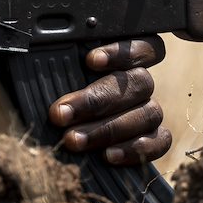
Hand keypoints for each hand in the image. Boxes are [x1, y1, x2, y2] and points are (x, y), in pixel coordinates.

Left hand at [50, 38, 170, 165]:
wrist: (66, 139)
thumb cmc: (59, 101)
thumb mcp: (57, 77)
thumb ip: (61, 66)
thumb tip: (42, 55)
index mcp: (125, 60)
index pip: (144, 46)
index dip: (123, 52)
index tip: (90, 61)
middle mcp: (141, 83)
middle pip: (139, 83)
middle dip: (96, 100)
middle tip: (61, 114)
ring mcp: (150, 110)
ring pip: (148, 112)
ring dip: (108, 128)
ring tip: (74, 140)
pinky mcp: (155, 138)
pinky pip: (160, 141)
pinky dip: (135, 149)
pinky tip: (107, 155)